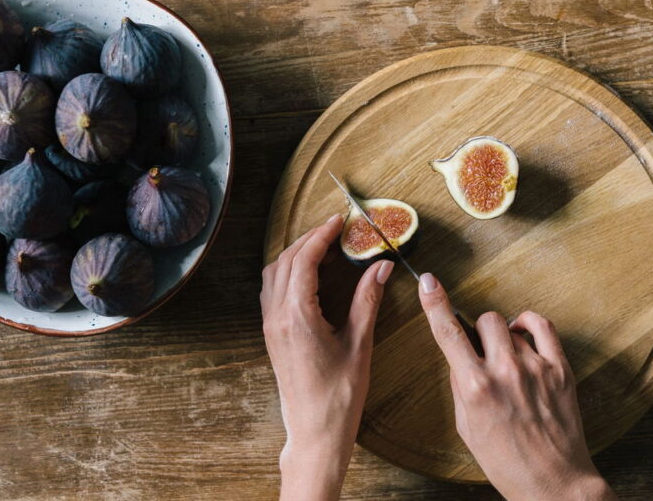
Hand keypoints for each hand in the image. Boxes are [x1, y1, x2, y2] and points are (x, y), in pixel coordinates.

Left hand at [261, 214, 393, 500]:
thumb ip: (368, 300)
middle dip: (309, 239)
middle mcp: (277, 316)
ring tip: (322, 245)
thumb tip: (381, 267)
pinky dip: (287, 272)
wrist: (315, 432)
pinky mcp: (272, 335)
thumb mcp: (360, 344)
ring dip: (295, 254)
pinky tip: (308, 274)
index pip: (305, 259)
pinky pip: (272, 290)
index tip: (340, 221)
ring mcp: (270, 326)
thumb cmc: (340, 395)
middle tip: (335, 229)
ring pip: (274, 274)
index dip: (322, 235)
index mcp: (298, 315)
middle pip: (286, 261)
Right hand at [418, 273, 616, 500]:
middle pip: (485, 320)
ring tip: (510, 363)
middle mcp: (504, 372)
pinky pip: (542, 326)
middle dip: (480, 332)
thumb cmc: (506, 461)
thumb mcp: (467, 427)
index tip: (428, 281)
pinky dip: (529, 324)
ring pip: (511, 327)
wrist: (552, 482)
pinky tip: (524, 335)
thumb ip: (461, 386)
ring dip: (505, 338)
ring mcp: (535, 368)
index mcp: (476, 388)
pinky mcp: (560, 369)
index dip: (435, 302)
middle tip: (484, 353)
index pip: (448, 333)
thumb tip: (460, 357)